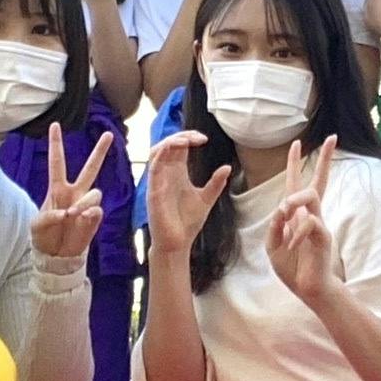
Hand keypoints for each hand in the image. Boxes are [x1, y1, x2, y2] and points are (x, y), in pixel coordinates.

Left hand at [30, 127, 113, 258]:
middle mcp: (75, 193)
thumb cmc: (44, 237)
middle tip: (109, 134)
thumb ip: (49, 216)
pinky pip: (97, 211)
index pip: (57, 162)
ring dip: (84, 202)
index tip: (55, 124)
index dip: (56, 144)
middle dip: (100, 151)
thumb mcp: (37, 225)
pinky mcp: (94, 219)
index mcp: (57, 189)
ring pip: (95, 193)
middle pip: (91, 168)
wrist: (56, 256)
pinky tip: (81, 220)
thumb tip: (68, 212)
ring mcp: (86, 205)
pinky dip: (88, 215)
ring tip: (73, 214)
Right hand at [145, 131, 230, 255]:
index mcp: (177, 173)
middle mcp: (166, 174)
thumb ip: (215, 183)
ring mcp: (158, 181)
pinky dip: (160, 156)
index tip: (204, 139)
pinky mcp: (153, 191)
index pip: (179, 147)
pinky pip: (152, 168)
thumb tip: (227, 167)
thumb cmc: (187, 223)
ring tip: (185, 140)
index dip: (189, 137)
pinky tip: (171, 149)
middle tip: (197, 137)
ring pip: (157, 152)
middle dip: (181, 136)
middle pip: (168, 145)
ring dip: (169, 142)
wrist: (177, 244)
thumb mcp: (206, 199)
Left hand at [267, 137, 337, 306]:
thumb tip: (282, 207)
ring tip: (285, 210)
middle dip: (325, 160)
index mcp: (296, 215)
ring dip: (295, 199)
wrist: (307, 288)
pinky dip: (296, 234)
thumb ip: (274, 226)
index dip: (295, 164)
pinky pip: (309, 224)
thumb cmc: (291, 267)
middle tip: (332, 139)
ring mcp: (319, 224)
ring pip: (312, 196)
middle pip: (318, 182)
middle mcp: (310, 215)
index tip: (297, 143)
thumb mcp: (273, 245)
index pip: (296, 184)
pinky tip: (292, 247)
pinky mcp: (323, 236)